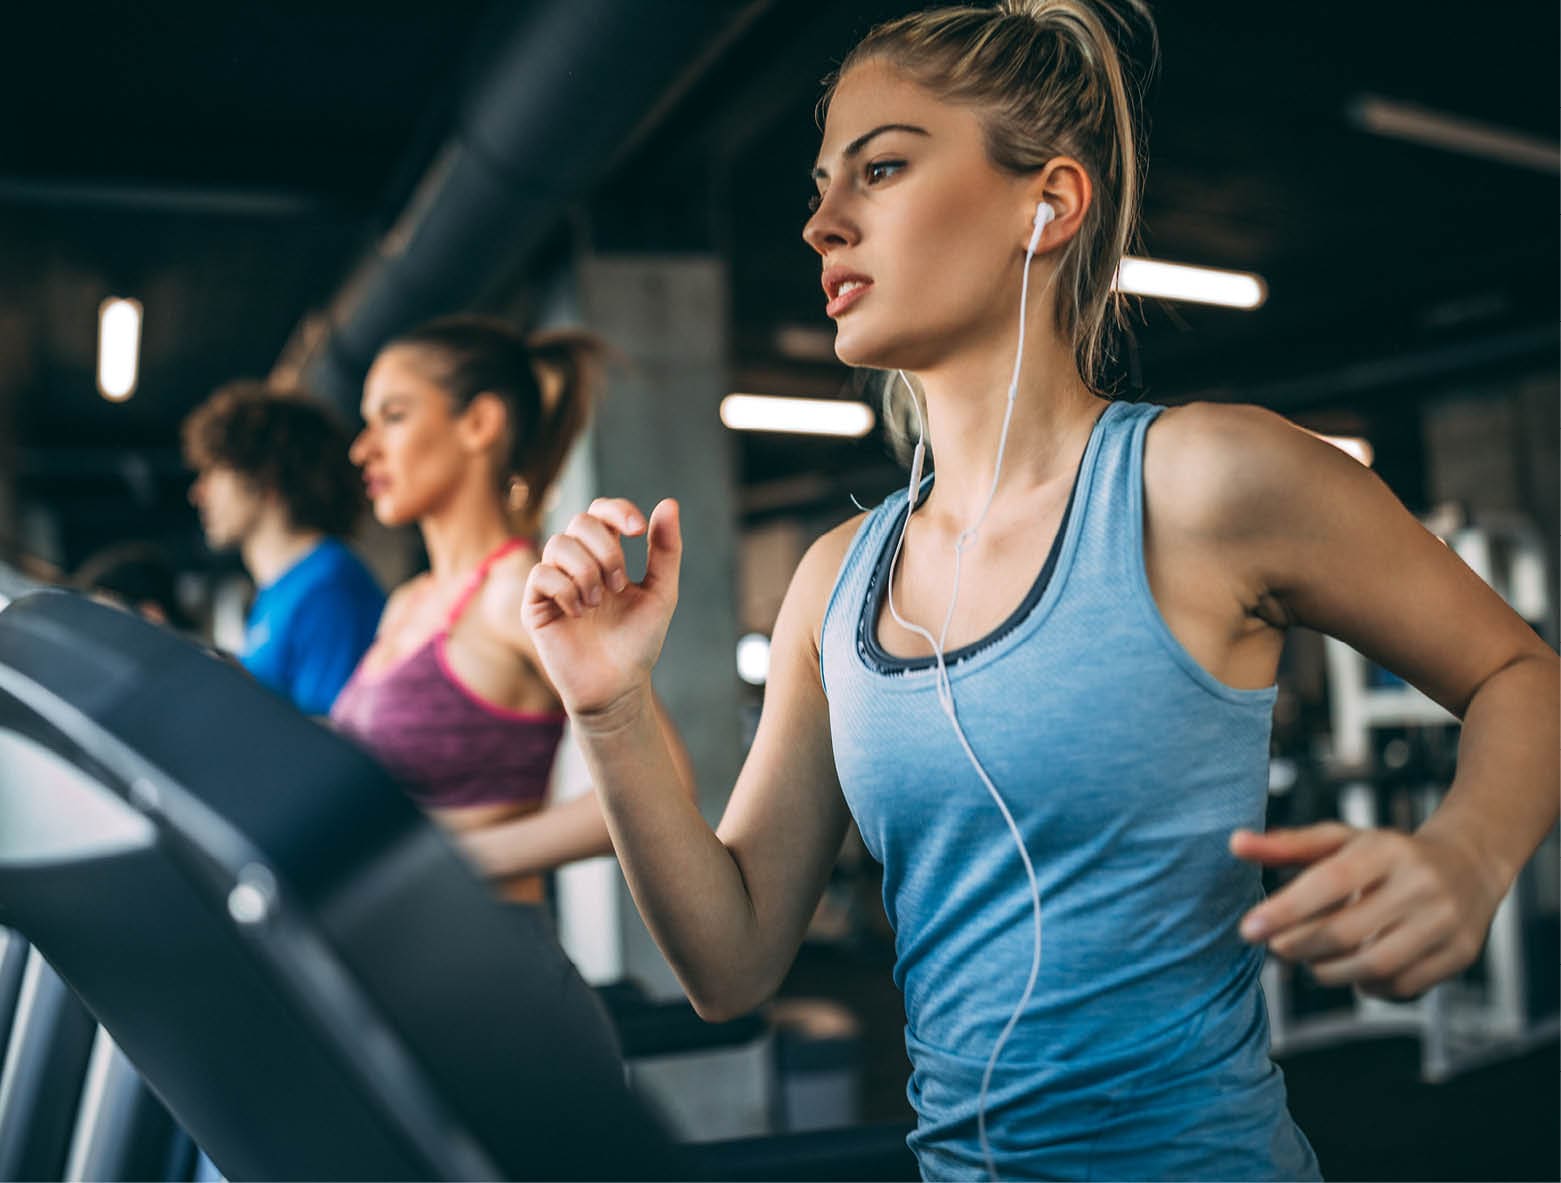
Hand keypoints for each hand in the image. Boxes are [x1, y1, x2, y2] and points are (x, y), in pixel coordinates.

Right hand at [522, 497, 680, 716]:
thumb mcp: (662, 593)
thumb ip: (666, 550)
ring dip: (586, 570)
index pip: (601, 512)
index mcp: (606, 556)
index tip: (638, 530)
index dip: (617, 511)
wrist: (618, 687)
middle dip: (605, 549)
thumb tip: (669, 503)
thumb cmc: (638, 642)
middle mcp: (578, 564)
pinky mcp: (535, 605)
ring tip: (599, 602)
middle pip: (580, 521)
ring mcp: (554, 582)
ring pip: (558, 544)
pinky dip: (565, 589)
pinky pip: (541, 574)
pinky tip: (579, 614)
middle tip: (619, 585)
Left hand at [1230, 823, 1504, 999]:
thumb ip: (1286, 845)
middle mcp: (1421, 884)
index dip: (1286, 909)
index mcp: (1386, 849)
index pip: (1329, 881)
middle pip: (1346, 932)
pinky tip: (1354, 970)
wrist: (1469, 865)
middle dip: (1299, 946)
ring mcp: (1445, 922)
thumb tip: (1233, 843)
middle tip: (1276, 948)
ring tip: (1312, 959)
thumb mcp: (1341, 840)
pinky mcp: (1459, 955)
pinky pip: (1401, 987)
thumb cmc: (1387, 855)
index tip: (1248, 928)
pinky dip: (1367, 985)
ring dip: (1328, 971)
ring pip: (1372, 966)